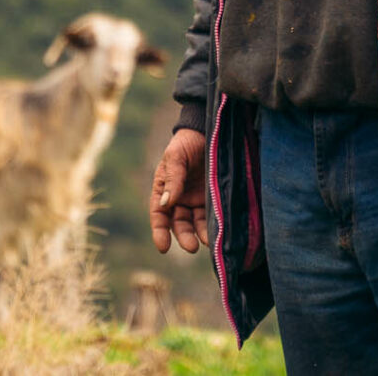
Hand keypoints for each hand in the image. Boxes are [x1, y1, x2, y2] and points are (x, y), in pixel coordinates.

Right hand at [149, 128, 207, 253]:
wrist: (209, 130)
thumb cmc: (187, 142)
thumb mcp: (175, 157)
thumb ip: (172, 179)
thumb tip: (167, 203)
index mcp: (163, 189)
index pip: (159, 214)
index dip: (159, 231)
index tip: (163, 247)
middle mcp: (179, 198)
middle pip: (179, 223)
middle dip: (184, 236)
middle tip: (191, 246)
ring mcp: (196, 199)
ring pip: (196, 223)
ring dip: (201, 233)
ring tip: (209, 241)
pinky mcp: (212, 198)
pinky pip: (211, 214)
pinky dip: (214, 224)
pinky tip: (219, 230)